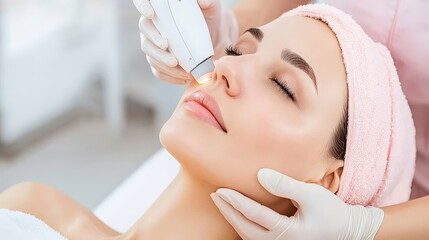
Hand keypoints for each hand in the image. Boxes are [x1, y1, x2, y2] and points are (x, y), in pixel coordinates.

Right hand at [133, 0, 237, 83]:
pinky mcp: (158, 61)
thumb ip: (207, 1)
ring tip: (183, 71)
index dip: (143, 6)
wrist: (213, 40)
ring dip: (164, 63)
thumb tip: (202, 1)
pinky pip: (158, 71)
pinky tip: (184, 79)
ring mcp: (153, 44)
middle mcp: (152, 25)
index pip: (143, 1)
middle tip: (172, 54)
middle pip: (145, 31)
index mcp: (160, 8)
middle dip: (156, 43)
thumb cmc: (208, 18)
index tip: (151, 14)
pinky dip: (170, 76)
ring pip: (150, 54)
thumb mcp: (211, 8)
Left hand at [211, 168, 383, 239]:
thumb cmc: (332, 212)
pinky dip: (244, 226)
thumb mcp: (311, 194)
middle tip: (215, 195)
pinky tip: (237, 216)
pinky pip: (256, 238)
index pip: (254, 216)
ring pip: (249, 236)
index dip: (235, 202)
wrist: (349, 232)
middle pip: (246, 229)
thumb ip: (285, 185)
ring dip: (234, 219)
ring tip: (222, 203)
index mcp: (289, 232)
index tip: (220, 190)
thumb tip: (259, 175)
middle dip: (228, 211)